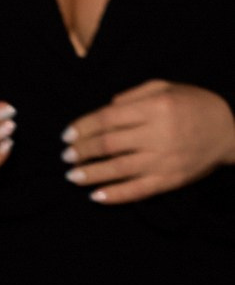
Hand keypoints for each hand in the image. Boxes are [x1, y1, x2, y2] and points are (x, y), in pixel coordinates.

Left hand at [64, 80, 234, 203]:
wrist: (228, 130)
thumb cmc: (194, 104)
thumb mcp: (167, 88)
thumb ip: (134, 95)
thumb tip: (105, 108)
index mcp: (155, 107)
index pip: (108, 118)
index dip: (83, 127)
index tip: (67, 135)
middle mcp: (157, 133)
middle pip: (108, 144)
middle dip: (82, 151)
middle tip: (66, 156)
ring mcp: (162, 160)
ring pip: (117, 169)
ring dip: (90, 174)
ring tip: (72, 175)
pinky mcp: (168, 180)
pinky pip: (136, 191)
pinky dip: (114, 195)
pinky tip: (95, 196)